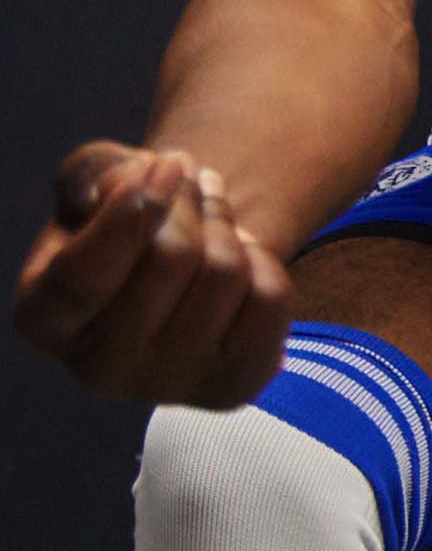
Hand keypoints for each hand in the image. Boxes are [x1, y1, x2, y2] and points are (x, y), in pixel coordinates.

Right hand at [14, 144, 291, 409]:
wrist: (184, 262)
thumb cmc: (126, 217)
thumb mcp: (94, 181)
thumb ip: (100, 174)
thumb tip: (140, 182)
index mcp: (42, 319)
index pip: (82, 277)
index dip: (133, 210)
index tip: (168, 162)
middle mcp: (94, 368)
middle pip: (169, 260)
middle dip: (190, 202)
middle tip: (193, 178)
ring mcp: (166, 387)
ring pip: (224, 274)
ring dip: (226, 223)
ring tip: (213, 211)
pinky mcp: (230, 387)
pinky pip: (270, 299)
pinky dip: (264, 260)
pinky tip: (239, 260)